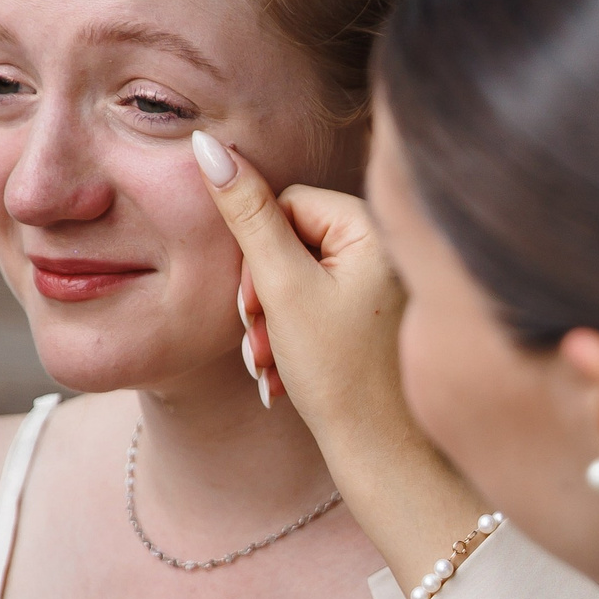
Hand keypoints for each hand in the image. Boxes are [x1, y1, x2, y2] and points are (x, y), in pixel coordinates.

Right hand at [199, 129, 489, 579]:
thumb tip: (208, 144)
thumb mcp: (282, 288)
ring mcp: (387, 289)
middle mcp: (391, 251)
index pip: (291, 204)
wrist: (383, 454)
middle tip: (260, 340)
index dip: (261, 253)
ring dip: (273, 324)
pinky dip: (295, 341)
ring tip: (271, 365)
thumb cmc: (339, 373)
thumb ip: (247, 215)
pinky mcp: (378, 323)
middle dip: (265, 296)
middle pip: (293, 244)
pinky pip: (319, 311)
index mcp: (378, 230)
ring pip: (299, 282)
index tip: (258, 302)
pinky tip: (286, 378)